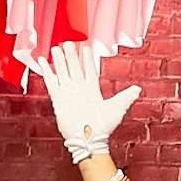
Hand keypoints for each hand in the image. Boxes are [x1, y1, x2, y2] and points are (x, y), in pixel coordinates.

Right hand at [31, 42, 142, 163]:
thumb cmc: (103, 127)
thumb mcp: (117, 109)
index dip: (88, 60)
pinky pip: (51, 81)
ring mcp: (68, 93)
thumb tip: (138, 89)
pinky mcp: (58, 97)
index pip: (89, 71)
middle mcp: (80, 89)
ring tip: (56, 48)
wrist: (88, 138)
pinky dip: (47, 71)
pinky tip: (43, 60)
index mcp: (93, 90)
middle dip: (72, 56)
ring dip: (59, 61)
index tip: (86, 48)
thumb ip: (126, 97)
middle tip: (68, 43)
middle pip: (74, 68)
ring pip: (62, 72)